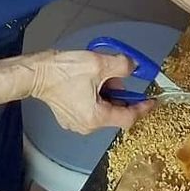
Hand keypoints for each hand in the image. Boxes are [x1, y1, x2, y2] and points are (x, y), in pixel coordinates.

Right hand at [28, 50, 152, 133]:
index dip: (142, 107)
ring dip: (108, 93)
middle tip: (116, 75)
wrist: (37, 73)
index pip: (128, 117)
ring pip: (103, 110)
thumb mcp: (99, 64)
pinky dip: (97, 96)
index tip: (152, 100)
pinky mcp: (69, 117)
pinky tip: (90, 81)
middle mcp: (87, 126)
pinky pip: (91, 108)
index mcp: (96, 118)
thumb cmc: (64, 71)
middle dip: (120, 94)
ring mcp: (76, 123)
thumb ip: (122, 66)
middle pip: (115, 112)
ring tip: (100, 74)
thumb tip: (135, 67)